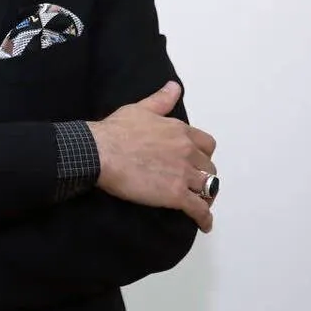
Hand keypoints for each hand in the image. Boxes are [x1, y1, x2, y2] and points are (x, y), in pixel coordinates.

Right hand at [87, 81, 218, 232]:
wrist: (101, 152)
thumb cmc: (116, 130)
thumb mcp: (139, 108)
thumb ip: (161, 100)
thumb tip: (175, 86)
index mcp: (180, 131)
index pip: (207, 144)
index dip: (203, 154)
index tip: (195, 161)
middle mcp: (188, 151)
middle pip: (209, 168)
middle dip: (204, 176)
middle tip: (193, 184)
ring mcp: (184, 173)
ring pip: (208, 187)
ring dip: (206, 196)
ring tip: (200, 204)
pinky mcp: (176, 195)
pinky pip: (199, 209)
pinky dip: (204, 218)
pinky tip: (204, 224)